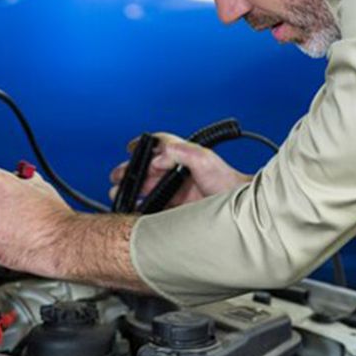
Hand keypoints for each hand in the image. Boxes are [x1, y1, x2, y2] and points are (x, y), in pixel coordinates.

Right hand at [108, 132, 251, 209]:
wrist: (239, 210)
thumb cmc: (228, 182)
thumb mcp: (205, 160)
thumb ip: (183, 152)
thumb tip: (160, 156)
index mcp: (185, 156)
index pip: (160, 145)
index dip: (144, 145)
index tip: (130, 148)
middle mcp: (180, 172)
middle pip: (149, 169)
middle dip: (131, 173)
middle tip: (117, 177)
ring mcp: (179, 191)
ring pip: (149, 188)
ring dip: (134, 191)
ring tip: (119, 195)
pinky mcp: (179, 208)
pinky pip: (156, 207)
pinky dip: (142, 207)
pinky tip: (133, 210)